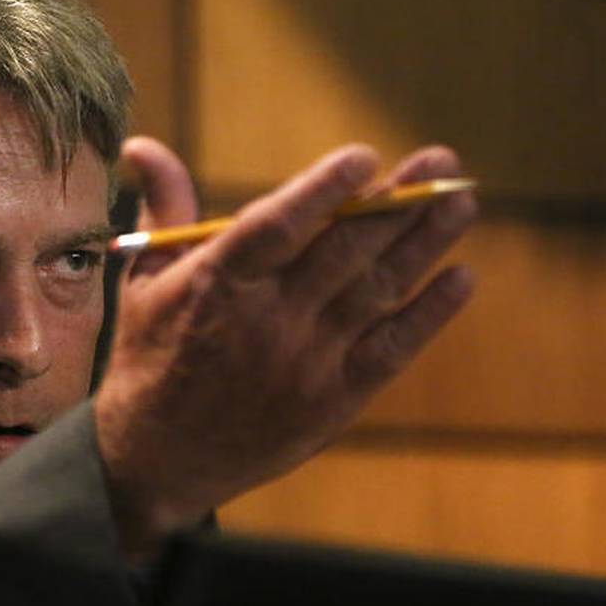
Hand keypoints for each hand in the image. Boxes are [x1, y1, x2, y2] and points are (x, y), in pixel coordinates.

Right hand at [94, 139, 476, 555]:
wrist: (156, 459)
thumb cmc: (151, 357)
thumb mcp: (144, 280)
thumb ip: (166, 209)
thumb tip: (145, 146)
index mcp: (216, 283)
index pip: (278, 225)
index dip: (324, 189)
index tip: (364, 157)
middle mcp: (265, 321)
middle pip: (344, 250)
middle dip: (396, 202)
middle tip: (439, 163)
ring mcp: (304, 363)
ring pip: (376, 291)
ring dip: (424, 244)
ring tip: (460, 202)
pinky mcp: (331, 401)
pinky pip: (391, 349)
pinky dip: (429, 314)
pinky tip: (460, 277)